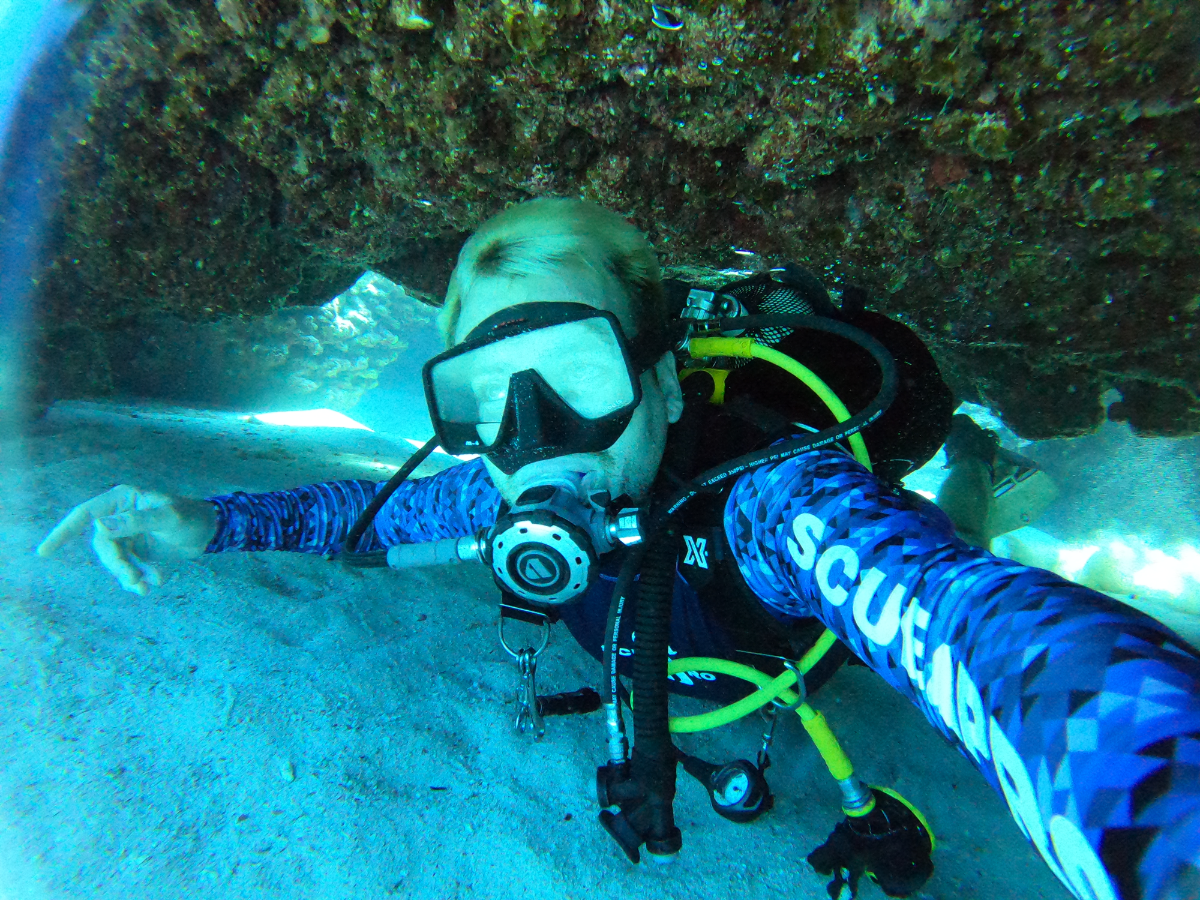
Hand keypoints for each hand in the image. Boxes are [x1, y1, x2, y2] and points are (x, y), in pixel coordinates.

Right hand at [36, 485, 218, 594]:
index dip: (62, 532)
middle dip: (116, 565)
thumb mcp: (167, 517)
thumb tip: (99, 525)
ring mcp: (129, 535)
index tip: (44, 552)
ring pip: (116, 561)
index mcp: (122, 500)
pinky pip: (130, 568)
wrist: (214, 530)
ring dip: (128, 575)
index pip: (84, 515)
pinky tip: (157, 582)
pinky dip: (140, 577)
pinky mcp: (139, 551)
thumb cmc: (192, 516)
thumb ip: (135, 521)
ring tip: (146, 587)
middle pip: (103, 546)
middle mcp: (121, 517)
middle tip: (134, 580)